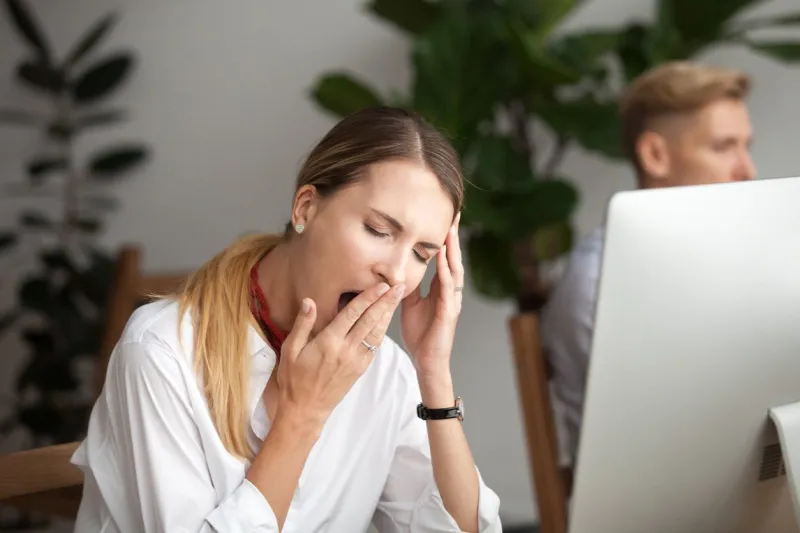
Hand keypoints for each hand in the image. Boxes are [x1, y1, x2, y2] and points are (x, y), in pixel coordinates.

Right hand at [277, 282, 404, 425]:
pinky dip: (382, 331)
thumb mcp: (290, 350)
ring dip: (388, 314)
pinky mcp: (360, 369)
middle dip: (386, 302)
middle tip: (399, 286)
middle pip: (371, 321)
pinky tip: (386, 320)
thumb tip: (310, 301)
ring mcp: (356, 360)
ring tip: (397, 298)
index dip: (368, 298)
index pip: (353, 314)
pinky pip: (374, 347)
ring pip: (376, 333)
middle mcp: (346, 350)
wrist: (306, 409)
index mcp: (329, 342)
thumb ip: (302, 324)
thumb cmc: (294, 378)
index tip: (381, 285)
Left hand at [401, 213, 463, 379]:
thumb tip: (396, 269)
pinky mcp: (448, 313)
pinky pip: (448, 290)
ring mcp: (451, 301)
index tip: (445, 217)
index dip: (445, 238)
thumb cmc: (420, 334)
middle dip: (453, 236)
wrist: (426, 361)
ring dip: (452, 250)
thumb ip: (407, 285)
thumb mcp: (409, 304)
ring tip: (451, 230)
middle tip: (455, 214)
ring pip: (454, 270)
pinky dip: (446, 274)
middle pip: (454, 258)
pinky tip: (444, 261)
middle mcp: (450, 292)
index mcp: (441, 288)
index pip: (444, 258)